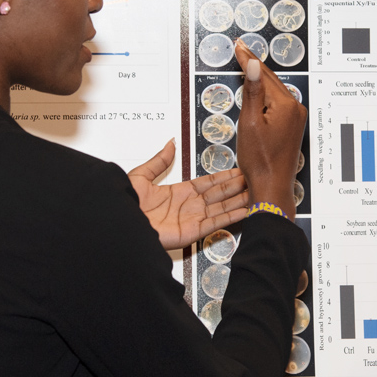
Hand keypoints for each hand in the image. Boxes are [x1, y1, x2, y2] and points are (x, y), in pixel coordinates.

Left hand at [128, 139, 249, 249]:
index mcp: (178, 192)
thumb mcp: (141, 175)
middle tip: (253, 179)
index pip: (208, 182)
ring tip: (255, 193)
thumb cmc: (127, 203)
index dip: (224, 176)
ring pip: (222, 207)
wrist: (121, 222)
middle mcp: (188, 206)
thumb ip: (159, 160)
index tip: (238, 170)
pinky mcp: (193, 232)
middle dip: (237, 186)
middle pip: (220, 194)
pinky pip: (216, 223)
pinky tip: (245, 210)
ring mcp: (192, 219)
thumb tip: (169, 144)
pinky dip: (232, 217)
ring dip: (239, 200)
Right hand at [234, 40, 306, 219]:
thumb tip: (253, 65)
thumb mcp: (250, 123)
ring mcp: (296, 118)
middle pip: (272, 81)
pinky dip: (267, 94)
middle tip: (241, 48)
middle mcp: (296, 109)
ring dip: (262, 78)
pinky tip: (260, 89)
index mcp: (286, 105)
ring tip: (249, 62)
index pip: (263, 75)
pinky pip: (278, 103)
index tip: (238, 46)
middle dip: (255, 65)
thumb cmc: (260, 160)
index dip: (248, 59)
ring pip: (275, 91)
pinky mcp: (292, 127)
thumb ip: (252, 91)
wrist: (272, 187)